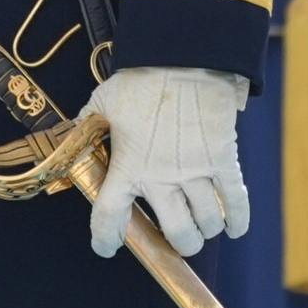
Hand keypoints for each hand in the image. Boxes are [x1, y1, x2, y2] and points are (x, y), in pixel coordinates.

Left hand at [80, 65, 248, 257]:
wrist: (182, 60)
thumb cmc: (137, 81)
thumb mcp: (100, 104)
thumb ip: (87, 127)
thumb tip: (69, 137)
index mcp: (128, 165)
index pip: (110, 214)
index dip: (106, 237)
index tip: (106, 248)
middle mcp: (163, 176)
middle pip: (177, 232)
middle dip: (178, 243)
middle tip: (176, 239)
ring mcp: (197, 171)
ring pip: (207, 222)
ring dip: (205, 230)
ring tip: (201, 227)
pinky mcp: (225, 161)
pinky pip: (236, 201)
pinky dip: (237, 220)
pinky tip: (233, 228)